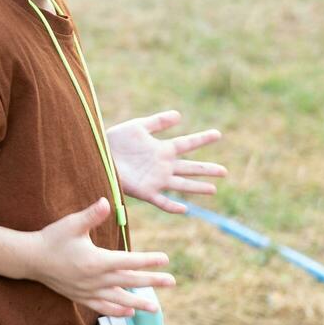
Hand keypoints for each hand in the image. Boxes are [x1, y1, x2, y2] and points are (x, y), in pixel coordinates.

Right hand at [22, 197, 173, 316]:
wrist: (29, 259)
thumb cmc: (52, 238)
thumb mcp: (71, 224)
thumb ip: (91, 215)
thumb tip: (106, 202)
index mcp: (96, 261)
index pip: (128, 261)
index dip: (148, 260)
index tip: (165, 259)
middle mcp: (95, 279)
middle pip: (129, 281)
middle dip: (152, 282)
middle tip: (172, 282)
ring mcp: (88, 291)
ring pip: (119, 299)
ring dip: (139, 302)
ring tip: (156, 308)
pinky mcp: (80, 296)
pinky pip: (103, 307)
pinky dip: (117, 310)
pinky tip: (129, 312)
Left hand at [105, 109, 226, 213]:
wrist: (98, 155)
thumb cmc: (115, 141)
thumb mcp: (138, 126)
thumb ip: (158, 122)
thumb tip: (179, 115)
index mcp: (162, 149)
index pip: (187, 143)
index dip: (202, 139)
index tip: (218, 134)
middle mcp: (163, 165)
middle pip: (190, 167)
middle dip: (207, 169)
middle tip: (225, 171)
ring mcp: (156, 180)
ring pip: (182, 184)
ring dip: (197, 187)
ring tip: (213, 190)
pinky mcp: (145, 192)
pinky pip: (162, 201)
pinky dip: (173, 206)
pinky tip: (185, 209)